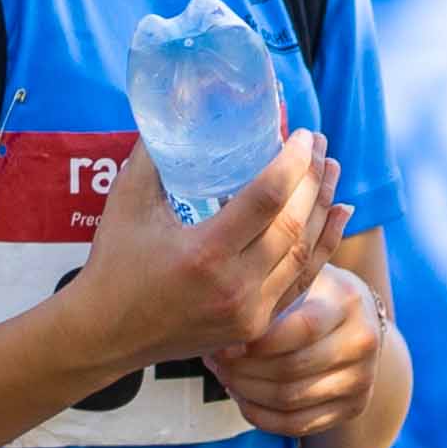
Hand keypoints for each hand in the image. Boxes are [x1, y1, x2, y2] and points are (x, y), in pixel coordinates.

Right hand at [66, 136, 326, 369]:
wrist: (106, 335)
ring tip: (332, 169)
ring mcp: (249, 311)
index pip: (267, 199)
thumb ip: (153, 156)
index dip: (292, 163)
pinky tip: (340, 215)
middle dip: (313, 179)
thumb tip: (178, 112)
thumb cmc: (114, 265)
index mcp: (204, 254)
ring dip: (323, 208)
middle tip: (319, 144)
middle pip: (293, 225)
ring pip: (304, 253)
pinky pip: (301, 280)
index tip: (303, 134)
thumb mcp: (126, 203)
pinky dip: (324, 245)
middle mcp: (235, 286)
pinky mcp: (255, 326)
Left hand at [208, 260, 391, 440]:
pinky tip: (242, 398)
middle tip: (215, 361)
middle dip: (243, 369)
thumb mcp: (300, 278)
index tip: (225, 343)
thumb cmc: (313, 294)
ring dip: (247, 392)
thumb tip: (227, 316)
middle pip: (291, 368)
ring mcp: (362, 380)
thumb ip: (273, 289)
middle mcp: (363, 343)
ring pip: (290, 399)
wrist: (357, 322)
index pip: (301, 329)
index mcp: (348, 303)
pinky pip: (297, 424)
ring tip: (224, 376)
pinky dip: (261, 416)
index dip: (258, 342)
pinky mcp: (353, 408)